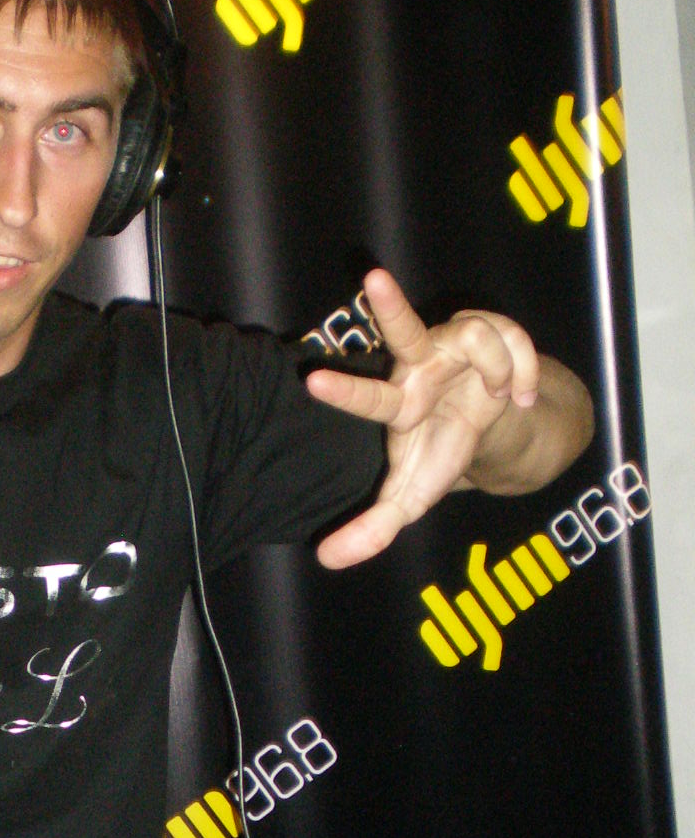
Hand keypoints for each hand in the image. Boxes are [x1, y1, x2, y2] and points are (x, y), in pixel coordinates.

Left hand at [306, 269, 540, 568]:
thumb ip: (373, 528)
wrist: (489, 431)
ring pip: (480, 338)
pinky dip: (525, 371)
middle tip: (374, 277)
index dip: (344, 391)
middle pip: (404, 329)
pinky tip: (519, 394)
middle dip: (391, 305)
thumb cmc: (436, 453)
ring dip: (500, 371)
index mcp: (397, 402)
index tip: (313, 382)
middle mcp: (418, 363)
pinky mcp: (490, 327)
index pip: (369, 398)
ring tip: (500, 396)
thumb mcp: (410, 497)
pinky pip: (515, 339)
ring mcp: (453, 341)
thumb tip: (327, 560)